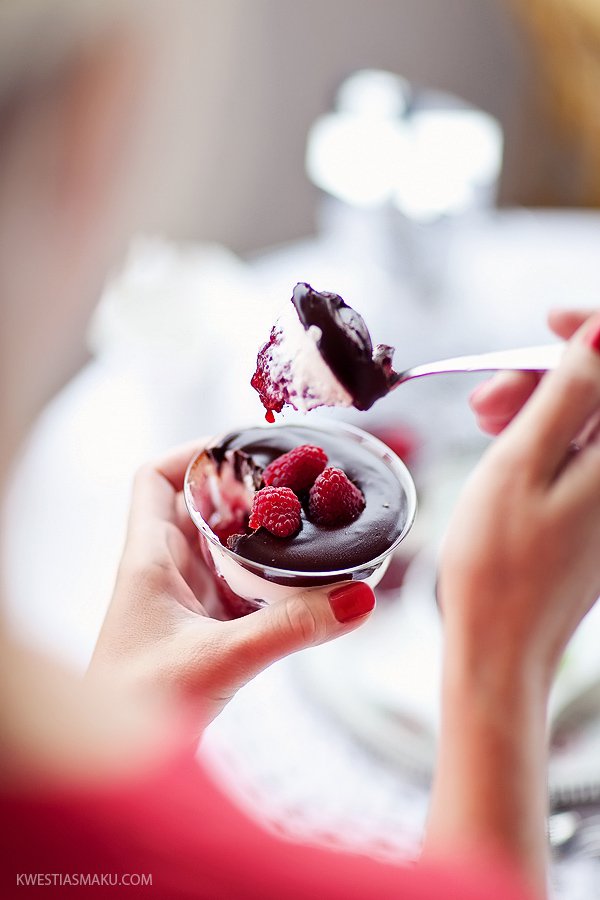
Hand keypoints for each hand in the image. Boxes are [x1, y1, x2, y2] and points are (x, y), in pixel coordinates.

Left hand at [89, 442, 374, 732]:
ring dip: (261, 536)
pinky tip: (303, 584)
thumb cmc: (137, 709)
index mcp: (148, 560)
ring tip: (308, 522)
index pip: (154, 479)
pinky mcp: (204, 632)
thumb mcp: (220, 659)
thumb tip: (359, 598)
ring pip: (223, 548)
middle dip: (246, 491)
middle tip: (297, 484)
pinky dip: (270, 580)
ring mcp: (184, 602)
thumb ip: (292, 629)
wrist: (118, 774)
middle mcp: (163, 572)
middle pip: (199, 506)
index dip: (192, 453)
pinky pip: (240, 588)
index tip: (243, 448)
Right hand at [440, 309, 599, 681]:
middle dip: (549, 373)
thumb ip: (568, 392)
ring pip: (588, 416)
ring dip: (540, 404)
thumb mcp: (522, 462)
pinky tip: (504, 444)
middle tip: (488, 399)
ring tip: (482, 423)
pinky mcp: (597, 509)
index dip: (590, 329)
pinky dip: (545, 435)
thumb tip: (597, 334)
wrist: (502, 643)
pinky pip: (581, 448)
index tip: (545, 322)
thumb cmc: (500, 564)